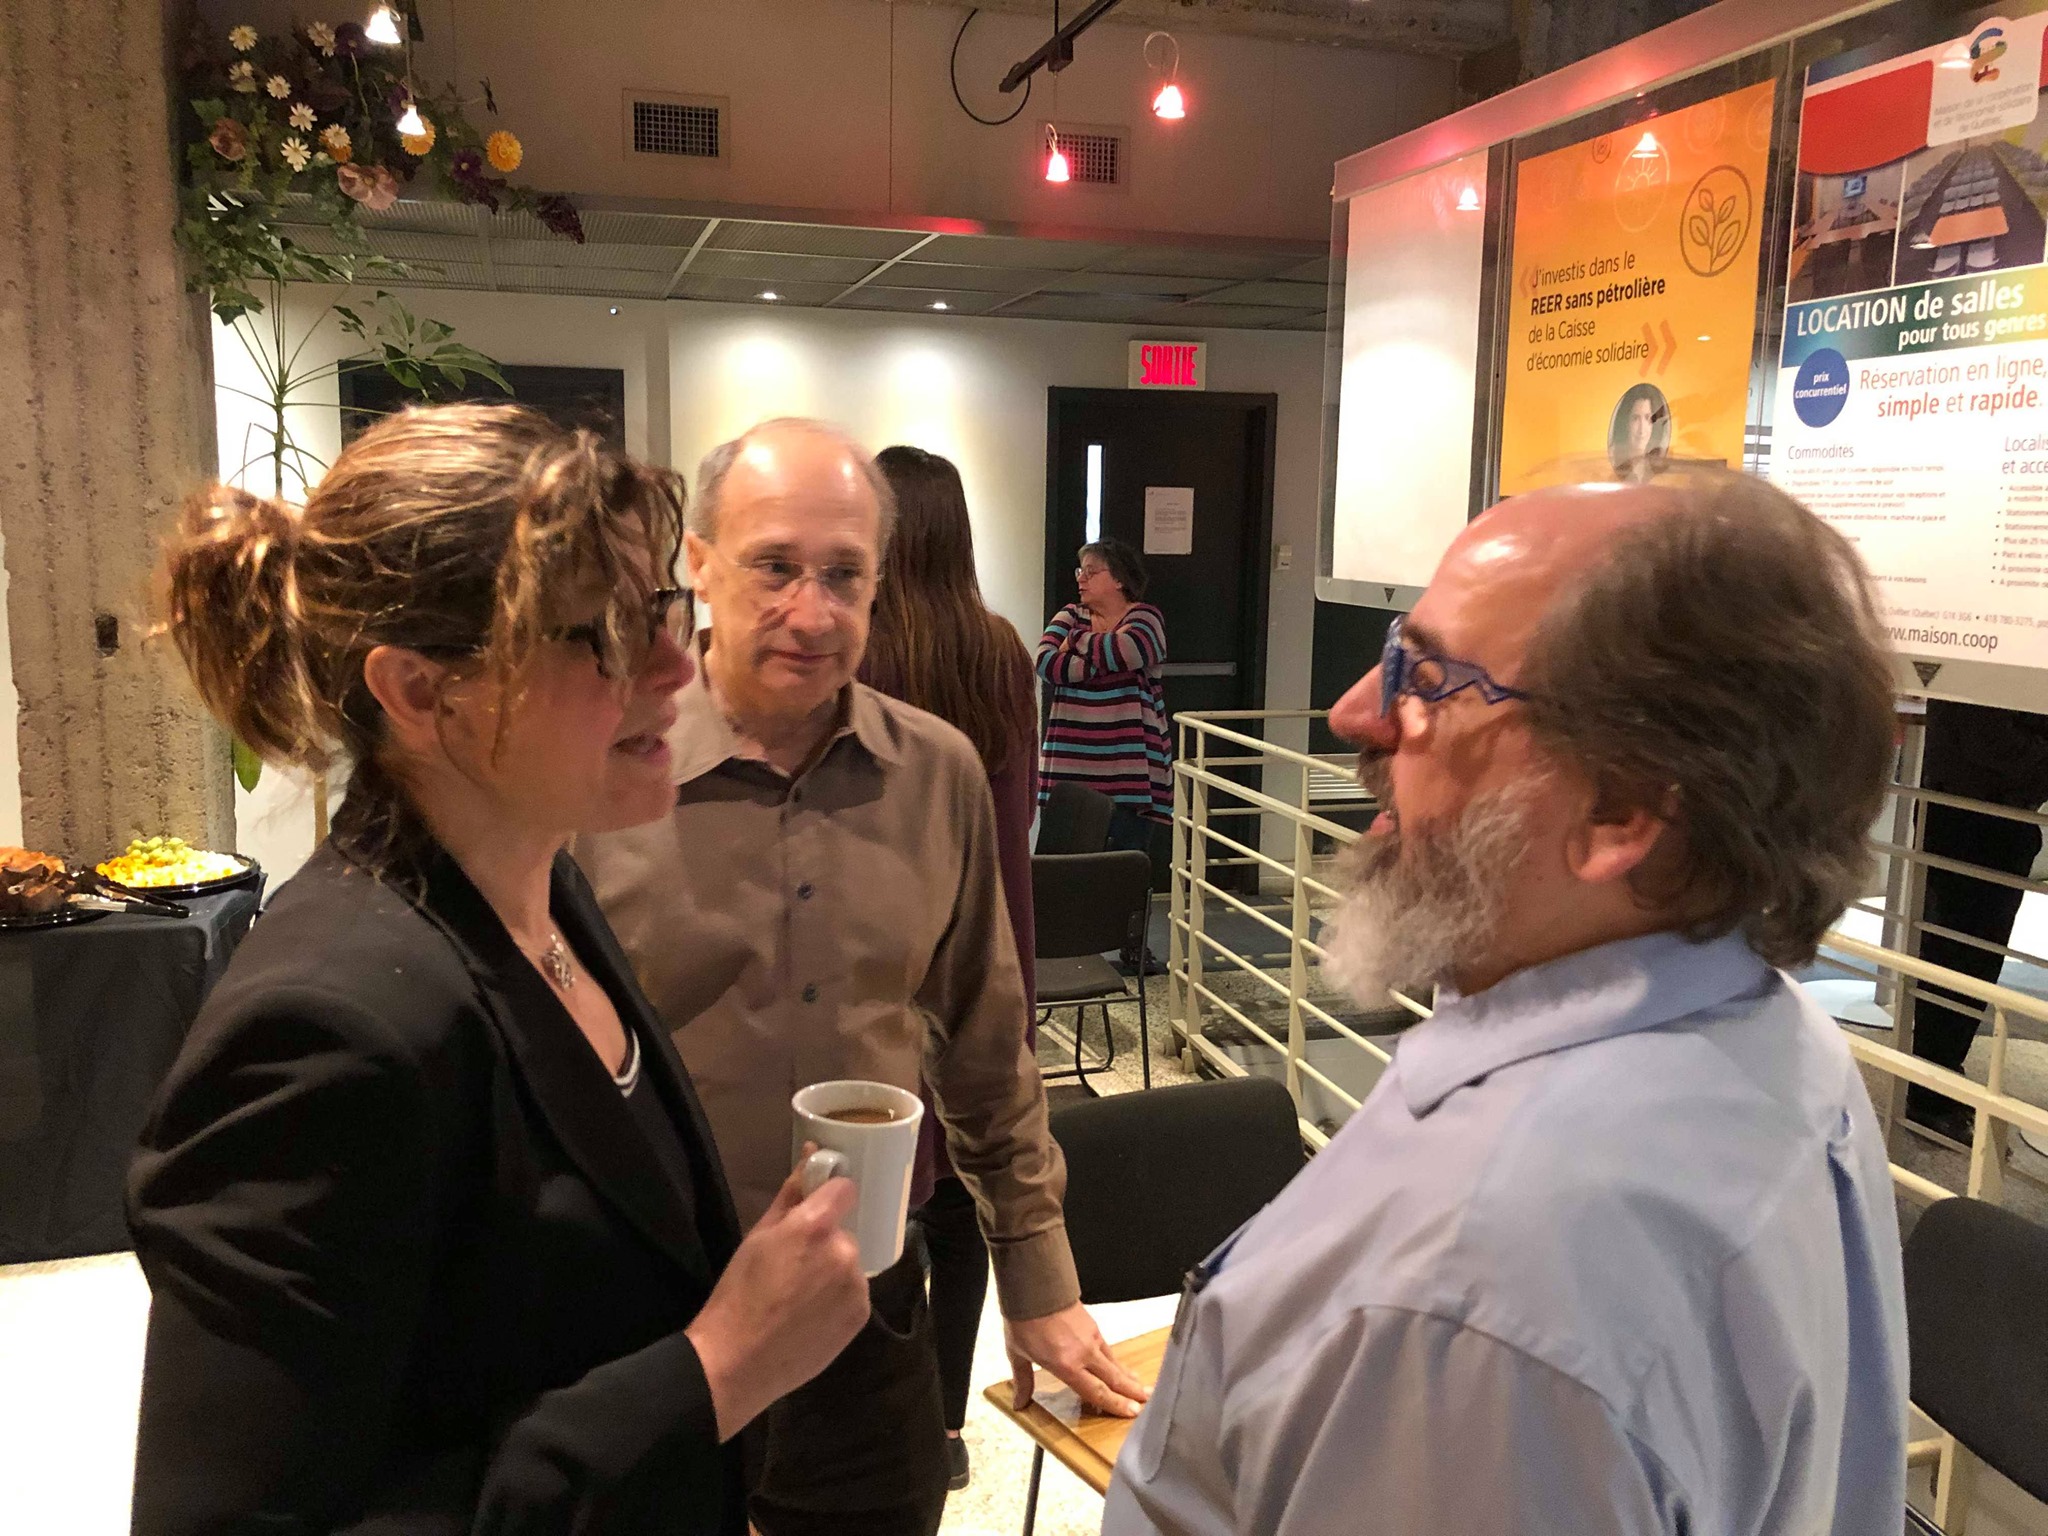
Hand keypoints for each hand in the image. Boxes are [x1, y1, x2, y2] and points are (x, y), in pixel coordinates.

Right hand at [686, 1151, 868, 1440]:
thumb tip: (811, 1153)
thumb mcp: (757, 1236)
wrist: (738, 1362)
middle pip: (844, 1232)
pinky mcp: (861, 1314)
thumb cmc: (738, 1294)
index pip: (845, 1189)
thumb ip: (790, 1194)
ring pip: (849, 1264)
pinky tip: (810, 1316)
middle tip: (793, 1267)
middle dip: (824, 1242)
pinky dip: (837, 1299)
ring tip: (798, 1297)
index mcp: (815, 1226)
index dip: (830, 1196)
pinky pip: (854, 1293)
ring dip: (832, 1271)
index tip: (817, 1209)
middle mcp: (844, 1251)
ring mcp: (856, 1286)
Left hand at [1004, 1302, 1148, 1417]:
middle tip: (1147, 1401)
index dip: (1115, 1404)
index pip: (1096, 1391)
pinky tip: (1117, 1365)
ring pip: (1114, 1362)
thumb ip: (1023, 1380)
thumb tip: (1019, 1403)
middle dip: (1132, 1392)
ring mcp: (1091, 1338)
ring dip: (1127, 1376)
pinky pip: (1107, 1348)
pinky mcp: (1092, 1325)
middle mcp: (1084, 1354)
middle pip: (1114, 1378)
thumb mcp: (1017, 1353)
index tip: (1132, 1412)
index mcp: (1067, 1365)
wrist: (1034, 1287)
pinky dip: (1115, 1360)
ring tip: (1139, 1386)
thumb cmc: (1024, 1320)